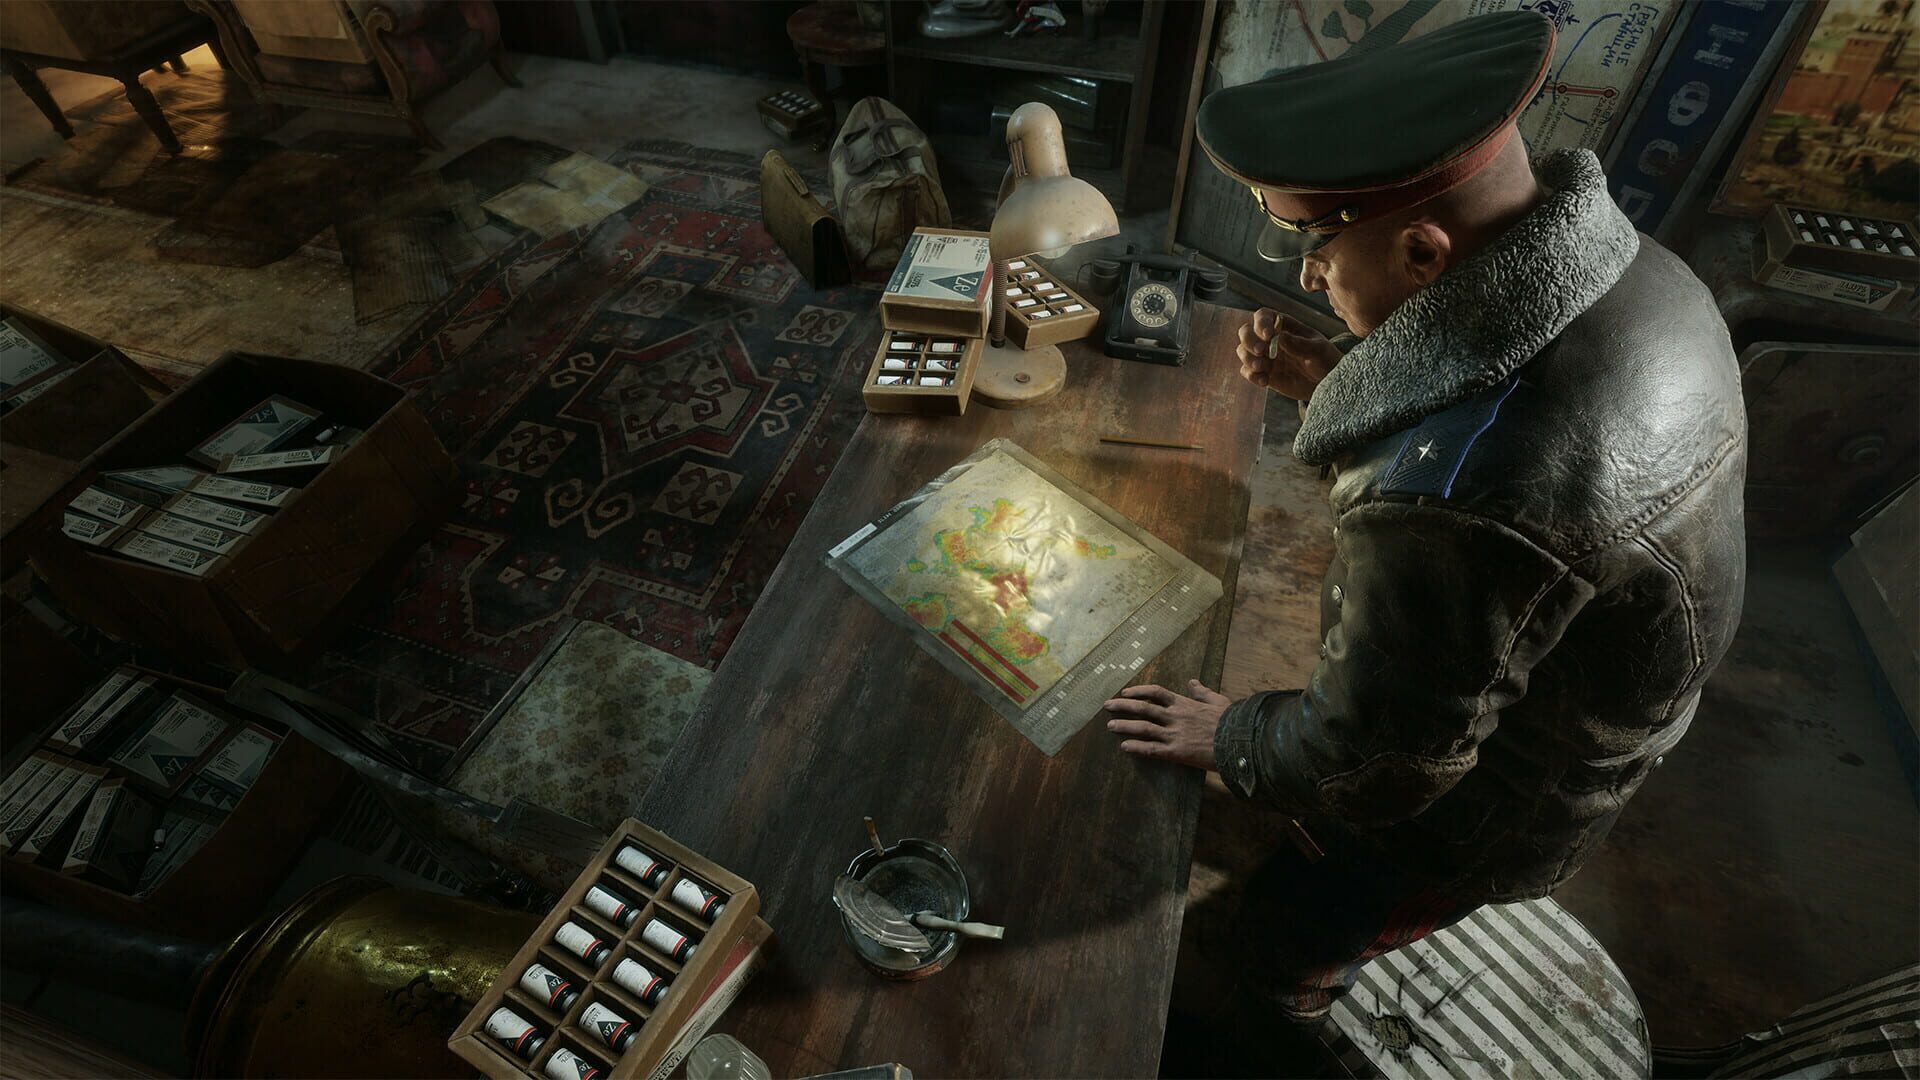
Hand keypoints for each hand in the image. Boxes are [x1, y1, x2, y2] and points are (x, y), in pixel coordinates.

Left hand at [1104, 680, 1230, 770]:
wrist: (1239, 741)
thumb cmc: (1231, 721)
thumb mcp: (1218, 700)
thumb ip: (1202, 692)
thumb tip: (1193, 681)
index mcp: (1184, 703)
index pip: (1156, 693)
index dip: (1138, 692)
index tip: (1125, 693)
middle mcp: (1175, 716)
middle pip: (1143, 708)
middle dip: (1122, 706)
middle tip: (1107, 706)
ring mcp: (1174, 734)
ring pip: (1143, 727)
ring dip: (1124, 725)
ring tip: (1110, 725)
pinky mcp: (1176, 752)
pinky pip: (1151, 749)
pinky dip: (1136, 747)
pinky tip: (1124, 747)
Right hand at [1236, 309, 1341, 400]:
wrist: (1327, 383)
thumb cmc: (1326, 360)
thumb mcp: (1318, 351)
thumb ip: (1299, 344)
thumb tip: (1279, 337)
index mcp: (1284, 326)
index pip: (1263, 316)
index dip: (1260, 323)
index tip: (1267, 336)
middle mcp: (1270, 339)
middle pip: (1246, 332)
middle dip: (1249, 341)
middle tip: (1260, 352)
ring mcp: (1266, 356)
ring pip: (1243, 351)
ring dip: (1248, 358)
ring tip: (1262, 367)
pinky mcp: (1264, 373)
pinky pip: (1248, 371)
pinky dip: (1252, 375)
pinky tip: (1265, 381)